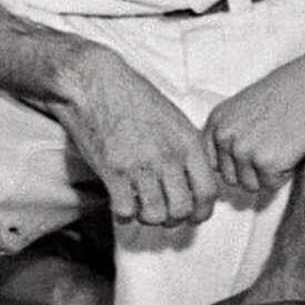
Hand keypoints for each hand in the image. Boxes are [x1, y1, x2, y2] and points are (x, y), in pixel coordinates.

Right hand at [51, 49, 219, 226]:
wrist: (96, 85)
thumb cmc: (136, 100)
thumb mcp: (175, 120)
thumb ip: (188, 150)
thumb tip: (196, 181)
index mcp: (188, 143)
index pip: (208, 191)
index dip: (203, 211)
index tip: (195, 216)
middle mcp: (168, 157)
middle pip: (182, 210)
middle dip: (175, 219)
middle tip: (165, 215)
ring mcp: (140, 166)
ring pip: (154, 216)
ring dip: (149, 218)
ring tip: (143, 208)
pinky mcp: (112, 173)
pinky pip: (125, 212)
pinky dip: (124, 215)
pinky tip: (122, 203)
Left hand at [204, 56, 304, 194]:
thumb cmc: (289, 92)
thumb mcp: (245, 107)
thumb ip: (231, 133)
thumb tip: (227, 166)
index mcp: (216, 122)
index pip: (213, 163)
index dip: (235, 163)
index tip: (253, 152)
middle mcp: (225, 137)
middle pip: (230, 178)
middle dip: (252, 171)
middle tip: (274, 147)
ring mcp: (244, 151)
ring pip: (251, 185)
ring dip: (269, 173)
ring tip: (284, 145)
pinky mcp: (266, 163)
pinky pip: (272, 184)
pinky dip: (285, 173)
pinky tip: (293, 149)